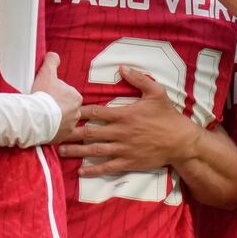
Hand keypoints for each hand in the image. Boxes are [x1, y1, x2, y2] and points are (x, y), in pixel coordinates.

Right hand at [32, 52, 81, 145]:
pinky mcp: (62, 138)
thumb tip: (54, 56)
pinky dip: (52, 130)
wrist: (36, 117)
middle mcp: (77, 113)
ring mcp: (70, 127)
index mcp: (76, 98)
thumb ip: (52, 61)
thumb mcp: (46, 72)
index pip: (67, 94)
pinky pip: (58, 133)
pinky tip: (43, 127)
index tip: (47, 95)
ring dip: (55, 119)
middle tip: (44, 105)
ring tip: (43, 117)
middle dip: (57, 107)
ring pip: (63, 121)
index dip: (56, 93)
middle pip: (66, 108)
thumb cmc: (42, 95)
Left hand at [58, 65, 201, 176]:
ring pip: (95, 150)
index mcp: (124, 115)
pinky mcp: (129, 163)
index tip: (66, 111)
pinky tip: (81, 171)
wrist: (181, 142)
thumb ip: (138, 79)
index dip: (80, 112)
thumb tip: (121, 67)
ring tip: (60, 151)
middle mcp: (120, 133)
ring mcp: (124, 149)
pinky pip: (108, 167)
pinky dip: (94, 169)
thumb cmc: (168, 116)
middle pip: (90, 132)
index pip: (96, 112)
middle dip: (71, 133)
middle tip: (54, 133)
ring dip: (77, 151)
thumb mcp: (156, 92)